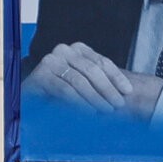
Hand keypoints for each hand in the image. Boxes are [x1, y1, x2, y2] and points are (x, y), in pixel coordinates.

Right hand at [26, 42, 162, 120]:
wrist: (34, 99)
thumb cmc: (64, 94)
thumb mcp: (87, 85)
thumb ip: (102, 83)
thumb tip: (127, 93)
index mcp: (78, 49)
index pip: (102, 62)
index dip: (117, 77)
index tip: (128, 92)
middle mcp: (63, 51)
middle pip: (92, 70)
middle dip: (107, 90)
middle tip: (117, 105)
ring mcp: (50, 61)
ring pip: (80, 81)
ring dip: (95, 98)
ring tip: (106, 111)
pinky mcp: (40, 74)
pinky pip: (64, 90)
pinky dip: (79, 102)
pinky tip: (89, 112)